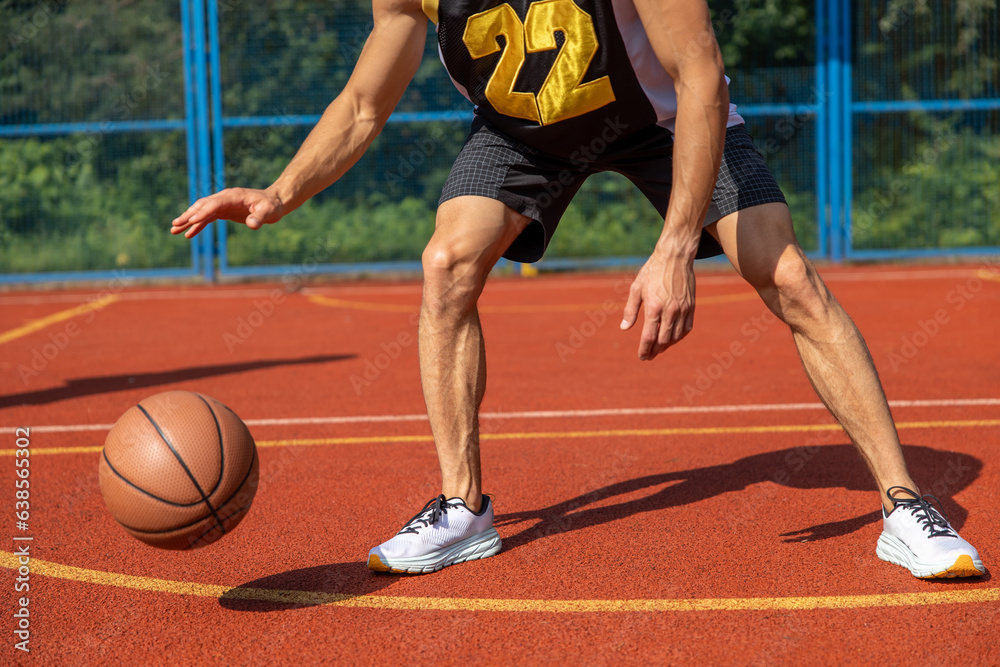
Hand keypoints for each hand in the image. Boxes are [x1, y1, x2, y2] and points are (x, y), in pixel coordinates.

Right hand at [170, 187, 284, 238]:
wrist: (274, 202)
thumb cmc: (272, 206)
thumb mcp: (269, 212)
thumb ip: (260, 217)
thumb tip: (252, 225)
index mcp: (233, 196)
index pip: (214, 203)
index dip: (203, 212)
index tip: (190, 221)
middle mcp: (224, 198)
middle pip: (202, 206)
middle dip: (188, 215)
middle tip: (175, 225)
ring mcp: (223, 204)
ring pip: (201, 212)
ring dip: (188, 221)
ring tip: (174, 230)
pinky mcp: (223, 211)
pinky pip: (207, 218)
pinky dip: (197, 226)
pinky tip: (188, 234)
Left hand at [620, 247, 695, 360]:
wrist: (675, 257)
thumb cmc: (652, 271)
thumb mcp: (636, 288)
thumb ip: (630, 310)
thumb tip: (624, 328)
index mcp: (654, 307)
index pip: (649, 337)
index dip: (644, 349)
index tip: (641, 356)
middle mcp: (670, 311)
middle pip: (663, 341)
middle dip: (655, 351)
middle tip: (648, 355)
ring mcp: (682, 309)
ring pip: (675, 337)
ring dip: (666, 346)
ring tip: (658, 349)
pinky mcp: (691, 306)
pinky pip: (686, 328)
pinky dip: (679, 337)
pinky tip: (672, 338)